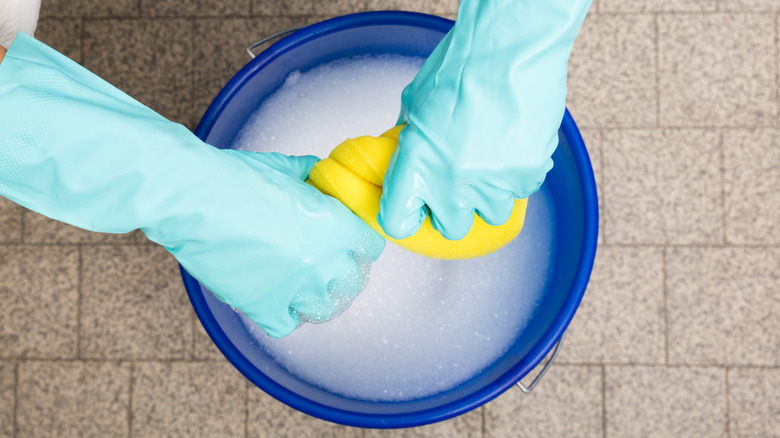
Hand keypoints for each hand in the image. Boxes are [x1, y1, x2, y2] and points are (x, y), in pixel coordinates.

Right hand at [0, 33, 384, 337]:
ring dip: (318, 297)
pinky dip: (284, 315)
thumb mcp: (286, 168)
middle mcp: (321, 262)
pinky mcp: (262, 307)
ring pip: (325, 309)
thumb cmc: (234, 178)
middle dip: (343, 271)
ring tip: (305, 286)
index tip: (349, 242)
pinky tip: (275, 298)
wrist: (191, 198)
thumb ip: (313, 177)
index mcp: (334, 226)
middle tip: (326, 263)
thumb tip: (322, 176)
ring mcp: (294, 289)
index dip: (359, 243)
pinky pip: (287, 324)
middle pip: (353, 281)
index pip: (370, 247)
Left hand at [378, 0, 591, 240]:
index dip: (404, 216)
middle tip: (457, 182)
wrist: (511, 47)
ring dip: (490, 192)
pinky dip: (518, 173)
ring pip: (492, 213)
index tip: (412, 208)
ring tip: (490, 157)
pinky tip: (512, 142)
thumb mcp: (415, 103)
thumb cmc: (462, 66)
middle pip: (451, 228)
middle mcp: (452, 183)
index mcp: (416, 164)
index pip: (397, 221)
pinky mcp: (528, 175)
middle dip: (454, 210)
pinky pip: (522, 190)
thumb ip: (409, 138)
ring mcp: (492, 183)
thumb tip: (404, 155)